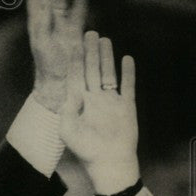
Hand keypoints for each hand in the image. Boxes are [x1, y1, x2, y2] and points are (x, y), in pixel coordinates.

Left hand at [28, 0, 86, 112]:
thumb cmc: (47, 66)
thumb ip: (43, 24)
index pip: (35, 0)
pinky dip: (79, 1)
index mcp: (38, 24)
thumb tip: (45, 5)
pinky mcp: (74, 32)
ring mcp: (62, 26)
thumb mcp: (42, 44)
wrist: (59, 81)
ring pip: (64, 1)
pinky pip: (78, 12)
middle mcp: (49, 23)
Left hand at [60, 31, 139, 194]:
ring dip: (106, 57)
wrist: (109, 163)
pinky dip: (128, 73)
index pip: (76, 77)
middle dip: (90, 52)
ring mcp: (110, 102)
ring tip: (105, 40)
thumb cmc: (85, 150)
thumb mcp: (68, 131)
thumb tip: (71, 92)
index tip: (74, 45)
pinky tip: (126, 59)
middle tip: (90, 33)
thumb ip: (66, 111)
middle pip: (91, 70)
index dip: (76, 61)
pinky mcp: (126, 107)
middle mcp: (94, 100)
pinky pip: (127, 86)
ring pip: (108, 74)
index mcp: (79, 104)